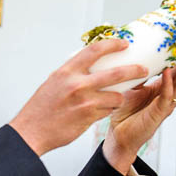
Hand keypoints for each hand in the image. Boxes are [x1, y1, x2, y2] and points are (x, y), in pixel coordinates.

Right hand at [9, 39, 148, 155]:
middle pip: (115, 73)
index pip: (94, 50)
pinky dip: (108, 110)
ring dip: (119, 98)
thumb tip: (90, 65)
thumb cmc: (41, 108)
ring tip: (115, 99)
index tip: (124, 44)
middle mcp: (77, 84)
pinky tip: (103, 110)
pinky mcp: (88, 117)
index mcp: (67, 71)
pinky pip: (108, 111)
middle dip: (134, 70)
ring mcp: (84, 101)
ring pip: (116, 96)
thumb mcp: (53, 82)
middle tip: (143, 69)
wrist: (31, 131)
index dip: (113, 44)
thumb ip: (72, 74)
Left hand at [102, 44, 175, 173]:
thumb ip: (138, 72)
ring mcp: (165, 104)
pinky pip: (165, 97)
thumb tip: (138, 53)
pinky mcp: (158, 113)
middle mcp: (169, 95)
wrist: (119, 135)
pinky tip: (168, 73)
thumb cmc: (126, 112)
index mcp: (165, 87)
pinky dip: (167, 84)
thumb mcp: (132, 86)